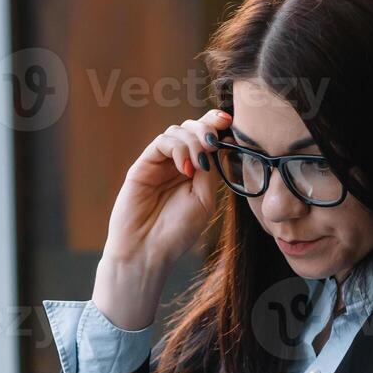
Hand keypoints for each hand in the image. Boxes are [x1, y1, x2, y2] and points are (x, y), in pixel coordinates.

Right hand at [93, 110, 231, 329]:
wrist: (147, 250)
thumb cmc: (176, 232)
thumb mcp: (204, 200)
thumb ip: (211, 171)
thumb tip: (218, 143)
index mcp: (194, 172)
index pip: (206, 139)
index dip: (216, 124)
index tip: (229, 121)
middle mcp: (176, 164)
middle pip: (192, 128)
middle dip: (206, 129)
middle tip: (214, 142)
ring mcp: (159, 164)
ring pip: (177, 131)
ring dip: (193, 142)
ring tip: (198, 166)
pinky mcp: (143, 165)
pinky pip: (161, 143)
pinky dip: (177, 149)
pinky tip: (185, 169)